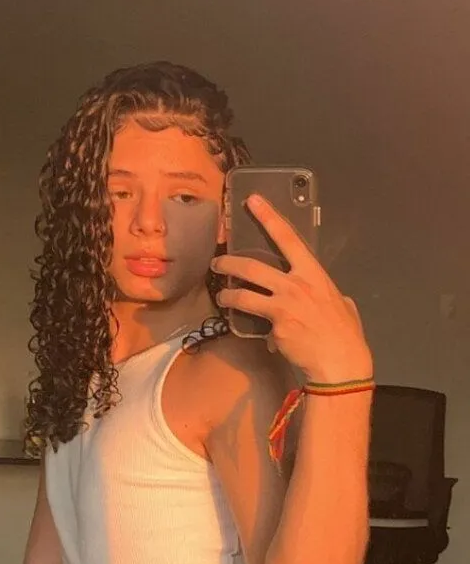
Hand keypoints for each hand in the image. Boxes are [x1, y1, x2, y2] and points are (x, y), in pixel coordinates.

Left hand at [212, 193, 372, 382]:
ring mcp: (283, 305)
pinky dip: (253, 326)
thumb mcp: (344, 305)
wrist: (340, 362)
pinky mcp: (274, 326)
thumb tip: (324, 298)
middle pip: (253, 266)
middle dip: (229, 261)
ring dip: (228, 293)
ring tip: (222, 295)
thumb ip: (329, 295)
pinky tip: (255, 333)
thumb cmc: (345, 335)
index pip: (288, 238)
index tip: (252, 201)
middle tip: (218, 261)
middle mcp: (296, 284)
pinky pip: (255, 321)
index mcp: (314, 274)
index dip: (269, 217)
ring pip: (244, 293)